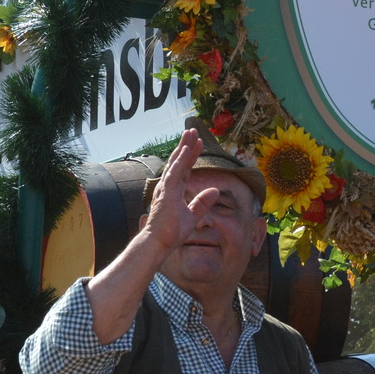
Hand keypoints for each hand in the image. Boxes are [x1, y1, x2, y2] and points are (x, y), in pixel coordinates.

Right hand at [141, 128, 219, 252]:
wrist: (159, 243)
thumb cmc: (171, 231)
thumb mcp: (192, 215)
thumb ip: (202, 202)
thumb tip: (215, 191)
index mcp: (174, 190)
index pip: (185, 169)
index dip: (191, 155)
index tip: (198, 143)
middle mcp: (168, 186)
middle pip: (179, 161)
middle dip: (186, 145)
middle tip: (193, 131)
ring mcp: (166, 188)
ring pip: (176, 163)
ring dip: (184, 147)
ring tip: (190, 133)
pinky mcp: (166, 193)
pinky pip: (174, 173)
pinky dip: (180, 161)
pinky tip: (185, 149)